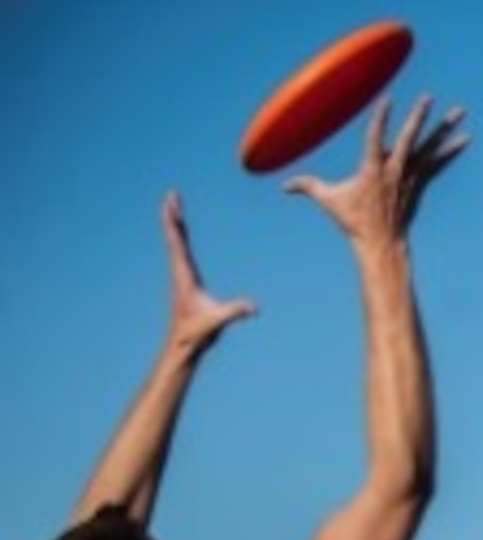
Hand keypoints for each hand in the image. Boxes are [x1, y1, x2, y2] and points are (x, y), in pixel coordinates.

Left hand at [162, 191, 254, 355]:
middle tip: (172, 194)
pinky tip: (182, 233)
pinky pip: (182, 252)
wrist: (184, 345)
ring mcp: (182, 275)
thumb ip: (234, 312)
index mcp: (185, 275)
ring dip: (176, 224)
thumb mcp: (217, 322)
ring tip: (175, 207)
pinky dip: (181, 237)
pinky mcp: (187, 280)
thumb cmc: (197, 333)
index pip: (177, 242)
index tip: (171, 202)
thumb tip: (254, 307)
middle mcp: (180, 272)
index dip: (174, 222)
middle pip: (175, 237)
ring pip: (176, 243)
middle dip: (173, 215)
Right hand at [284, 96, 469, 246]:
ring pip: (430, 148)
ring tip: (460, 110)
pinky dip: (452, 151)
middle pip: (409, 139)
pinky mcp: (420, 185)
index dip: (381, 119)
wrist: (381, 244)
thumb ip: (307, 186)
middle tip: (429, 97)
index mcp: (371, 170)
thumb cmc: (353, 222)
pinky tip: (465, 138)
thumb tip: (283, 186)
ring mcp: (410, 177)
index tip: (387, 100)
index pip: (375, 139)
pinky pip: (439, 164)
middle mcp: (395, 171)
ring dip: (445, 129)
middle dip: (418, 117)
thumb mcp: (328, 200)